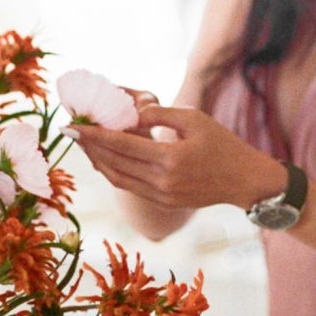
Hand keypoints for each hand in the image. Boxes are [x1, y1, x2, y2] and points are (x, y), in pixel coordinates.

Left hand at [67, 102, 286, 210]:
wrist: (244, 181)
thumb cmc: (222, 144)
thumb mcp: (195, 119)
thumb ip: (160, 114)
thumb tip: (131, 112)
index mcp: (170, 158)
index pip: (121, 145)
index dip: (94, 135)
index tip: (74, 125)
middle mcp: (162, 181)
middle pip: (114, 163)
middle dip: (89, 147)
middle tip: (71, 131)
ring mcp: (161, 196)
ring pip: (117, 178)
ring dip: (97, 161)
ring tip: (83, 145)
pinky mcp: (163, 203)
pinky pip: (129, 187)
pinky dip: (113, 172)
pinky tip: (104, 159)